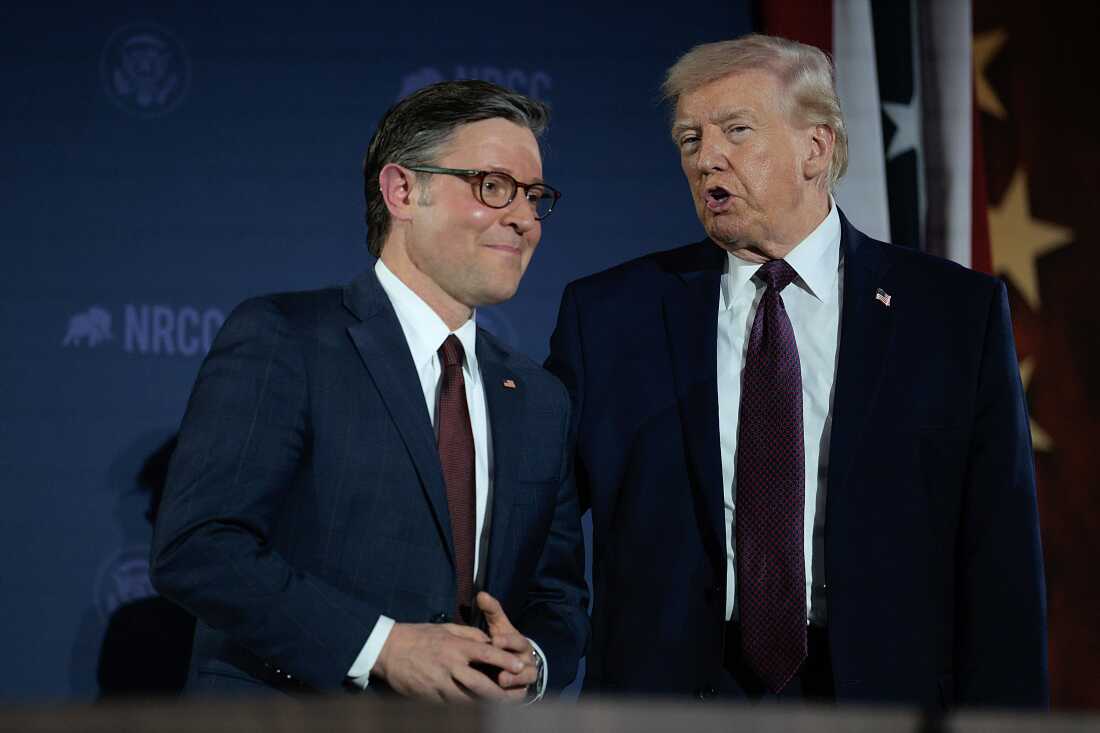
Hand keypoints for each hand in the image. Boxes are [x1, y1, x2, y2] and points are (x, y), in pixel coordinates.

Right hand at [373, 622, 526, 702]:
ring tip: (499, 708)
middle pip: (481, 684)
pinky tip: (473, 709)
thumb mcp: (446, 629)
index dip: (505, 661)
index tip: (520, 666)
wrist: (388, 650)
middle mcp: (450, 666)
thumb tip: (489, 641)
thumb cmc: (419, 636)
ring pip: (467, 700)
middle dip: (500, 694)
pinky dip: (463, 708)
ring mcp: (439, 683)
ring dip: (484, 705)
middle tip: (514, 697)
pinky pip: (451, 706)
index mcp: (456, 646)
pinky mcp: (429, 697)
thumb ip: (469, 635)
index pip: (486, 653)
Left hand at [477, 591, 538, 698]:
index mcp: (521, 644)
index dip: (507, 641)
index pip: (517, 641)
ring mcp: (526, 678)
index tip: (495, 640)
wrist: (516, 665)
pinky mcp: (521, 693)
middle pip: (524, 663)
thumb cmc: (504, 643)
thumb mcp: (499, 627)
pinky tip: (496, 697)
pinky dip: (510, 696)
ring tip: (501, 681)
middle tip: (499, 663)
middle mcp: (527, 661)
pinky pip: (518, 696)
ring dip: (514, 681)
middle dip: (511, 663)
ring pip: (525, 681)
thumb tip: (481, 594)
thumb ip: (492, 612)